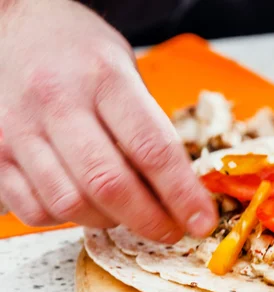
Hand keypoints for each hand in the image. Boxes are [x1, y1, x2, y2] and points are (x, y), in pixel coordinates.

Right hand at [0, 1, 217, 241]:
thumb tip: (179, 188)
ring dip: (109, 221)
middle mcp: (57, 103)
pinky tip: (85, 203)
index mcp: (104, 78)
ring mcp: (19, 130)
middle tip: (171, 231)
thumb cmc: (78, 51)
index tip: (202, 221)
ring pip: (71, 204)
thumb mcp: (126, 71)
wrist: (12, 26)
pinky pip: (35, 209)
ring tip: (128, 214)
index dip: (182, 195)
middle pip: (110, 185)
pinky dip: (67, 218)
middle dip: (150, 221)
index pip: (152, 149)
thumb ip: (148, 126)